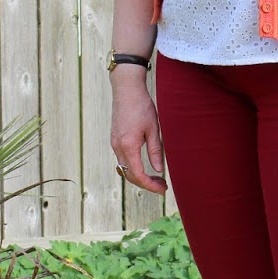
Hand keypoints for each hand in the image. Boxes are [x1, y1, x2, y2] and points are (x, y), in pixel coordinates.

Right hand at [110, 74, 166, 194]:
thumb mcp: (153, 129)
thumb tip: (158, 170)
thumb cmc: (142, 106)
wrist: (126, 90)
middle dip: (146, 184)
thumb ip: (155, 151)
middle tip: (162, 185)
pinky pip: (122, 160)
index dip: (151, 185)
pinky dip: (133, 167)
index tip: (162, 189)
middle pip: (130, 175)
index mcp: (128, 146)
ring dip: (139, 176)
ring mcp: (114, 143)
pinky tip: (144, 165)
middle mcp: (118, 147)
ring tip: (155, 178)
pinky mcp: (115, 139)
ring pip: (125, 169)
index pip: (138, 175)